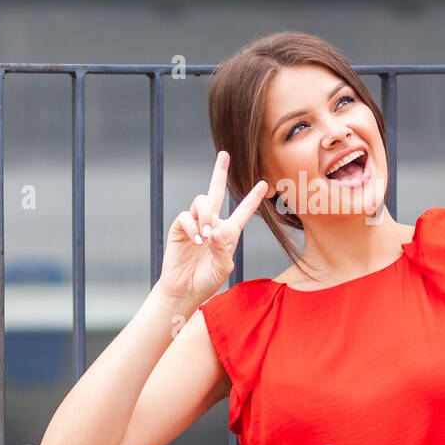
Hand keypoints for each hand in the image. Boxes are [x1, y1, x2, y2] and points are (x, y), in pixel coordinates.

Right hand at [156, 150, 266, 304]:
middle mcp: (212, 223)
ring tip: (205, 235)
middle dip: (219, 172)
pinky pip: (186, 216)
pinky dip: (192, 227)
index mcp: (228, 232)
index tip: (264, 183)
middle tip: (224, 154)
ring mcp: (195, 224)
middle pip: (216, 192)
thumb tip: (214, 231)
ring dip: (206, 214)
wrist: (184, 290)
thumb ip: (222, 249)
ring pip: (201, 201)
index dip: (253, 198)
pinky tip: (196, 241)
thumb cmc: (206, 281)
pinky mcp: (180, 228)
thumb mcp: (222, 268)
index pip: (243, 211)